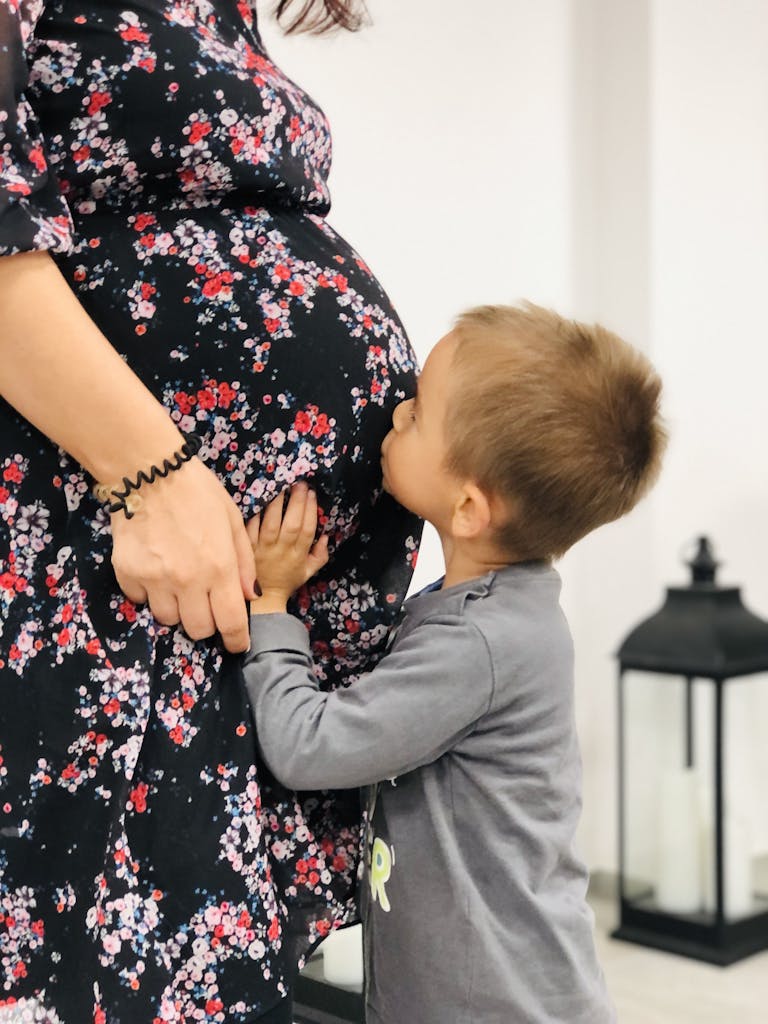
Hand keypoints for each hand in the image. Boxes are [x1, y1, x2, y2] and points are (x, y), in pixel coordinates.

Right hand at [110, 458, 257, 652]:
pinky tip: (155, 570)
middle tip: (205, 605)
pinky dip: (149, 593)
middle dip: (206, 624)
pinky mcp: (127, 573)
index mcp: (219, 568)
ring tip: (179, 584)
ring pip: (168, 620)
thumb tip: (251, 596)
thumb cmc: (198, 492)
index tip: (237, 644)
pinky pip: (140, 600)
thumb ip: (244, 562)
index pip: (231, 622)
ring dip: (177, 609)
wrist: (149, 471)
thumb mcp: (233, 521)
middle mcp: (187, 580)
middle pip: (198, 630)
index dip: (237, 640)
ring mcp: (154, 579)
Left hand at [247, 482, 329, 613]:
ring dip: (276, 503)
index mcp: (298, 555)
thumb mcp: (309, 572)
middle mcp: (281, 550)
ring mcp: (263, 549)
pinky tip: (259, 500)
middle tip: (300, 484)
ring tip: (281, 486)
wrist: (263, 599)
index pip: (307, 530)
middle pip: (291, 524)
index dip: (311, 511)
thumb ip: (320, 555)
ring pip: (270, 524)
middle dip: (297, 502)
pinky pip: (250, 529)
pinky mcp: (247, 548)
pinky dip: (255, 515)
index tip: (312, 494)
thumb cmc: (287, 581)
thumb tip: (326, 536)